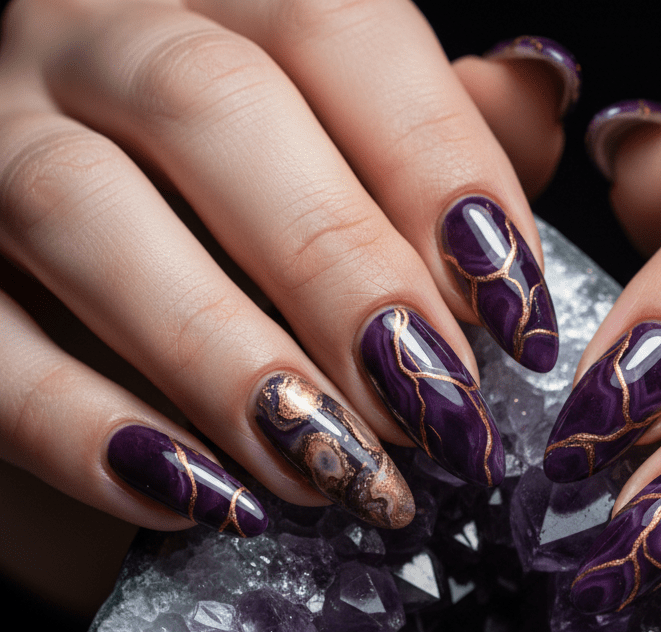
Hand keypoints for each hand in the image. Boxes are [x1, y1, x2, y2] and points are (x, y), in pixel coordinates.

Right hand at [0, 0, 574, 534]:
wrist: (73, 264)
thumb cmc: (233, 190)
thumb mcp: (338, 129)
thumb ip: (434, 117)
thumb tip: (535, 106)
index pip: (337, 29)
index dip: (441, 176)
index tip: (519, 322)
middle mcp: (88, 31)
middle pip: (216, 110)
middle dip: (346, 275)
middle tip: (438, 414)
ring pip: (87, 214)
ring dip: (232, 364)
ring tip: (340, 476)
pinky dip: (89, 434)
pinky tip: (208, 503)